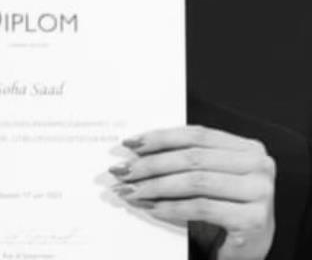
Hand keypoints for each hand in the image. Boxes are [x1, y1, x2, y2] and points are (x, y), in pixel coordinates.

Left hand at [110, 125, 274, 259]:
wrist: (250, 250)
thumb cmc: (225, 208)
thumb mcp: (210, 176)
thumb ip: (185, 159)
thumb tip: (137, 149)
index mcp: (247, 147)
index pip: (196, 135)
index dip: (161, 137)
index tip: (131, 143)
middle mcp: (258, 165)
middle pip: (193, 158)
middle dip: (152, 164)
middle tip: (123, 171)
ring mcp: (260, 192)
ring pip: (195, 181)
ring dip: (156, 186)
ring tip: (132, 191)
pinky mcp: (254, 219)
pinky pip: (201, 207)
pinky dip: (171, 207)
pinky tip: (151, 208)